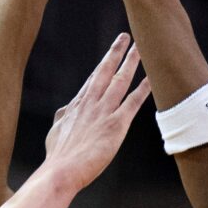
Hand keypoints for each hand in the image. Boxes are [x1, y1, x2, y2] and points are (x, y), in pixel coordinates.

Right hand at [39, 34, 150, 189]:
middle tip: (125, 37)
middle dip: (116, 53)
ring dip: (131, 62)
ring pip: (120, 80)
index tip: (110, 55)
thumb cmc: (58, 157)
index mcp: (76, 106)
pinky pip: (133, 102)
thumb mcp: (55, 132)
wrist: (61, 170)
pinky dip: (143, 89)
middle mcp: (90, 103)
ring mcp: (103, 112)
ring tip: (140, 47)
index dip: (102, 66)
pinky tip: (152, 78)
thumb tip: (64, 112)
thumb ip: (62, 119)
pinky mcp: (116, 125)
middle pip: (105, 72)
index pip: (92, 81)